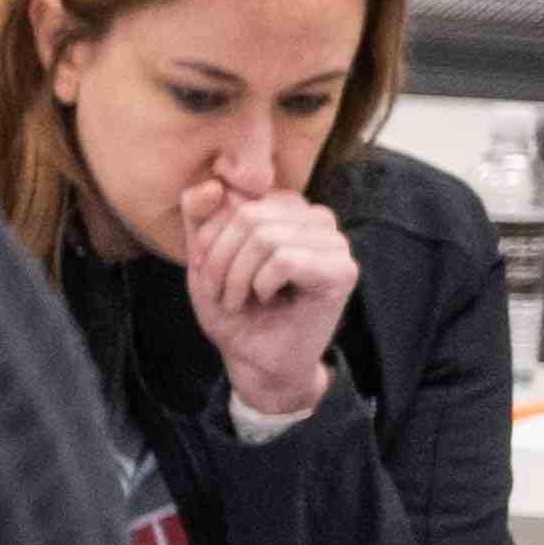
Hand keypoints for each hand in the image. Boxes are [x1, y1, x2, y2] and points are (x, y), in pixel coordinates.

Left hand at [179, 181, 358, 419]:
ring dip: (238, 277)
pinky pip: (286, 259)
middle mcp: (315, 218)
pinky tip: (265, 299)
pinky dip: (261, 284)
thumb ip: (199, 217)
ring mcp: (334, 242)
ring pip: (266, 237)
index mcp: (285, 208)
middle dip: (221, 259)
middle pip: (249, 216)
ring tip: (239, 299)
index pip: (234, 200)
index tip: (209, 274)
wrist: (254, 359)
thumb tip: (212, 185)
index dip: (209, 239)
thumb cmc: (233, 309)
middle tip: (221, 292)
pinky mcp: (343, 270)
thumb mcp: (202, 258)